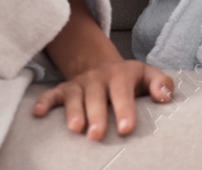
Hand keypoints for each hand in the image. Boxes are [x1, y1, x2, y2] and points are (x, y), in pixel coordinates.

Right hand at [32, 56, 174, 139]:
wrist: (102, 66)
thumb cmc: (129, 79)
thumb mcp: (147, 74)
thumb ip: (161, 83)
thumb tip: (164, 97)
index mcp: (120, 75)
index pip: (122, 92)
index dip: (124, 110)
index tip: (126, 129)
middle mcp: (98, 78)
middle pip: (96, 96)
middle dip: (96, 115)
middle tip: (97, 135)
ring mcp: (79, 83)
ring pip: (74, 96)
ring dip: (72, 111)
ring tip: (75, 129)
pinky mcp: (65, 88)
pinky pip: (52, 94)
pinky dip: (44, 102)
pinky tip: (38, 113)